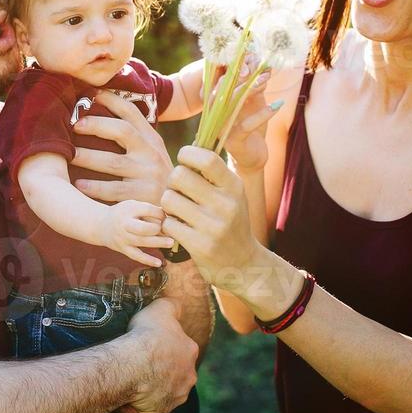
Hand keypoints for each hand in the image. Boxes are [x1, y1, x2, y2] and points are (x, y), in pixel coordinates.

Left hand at [70, 90, 172, 204]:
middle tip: (75, 125)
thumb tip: (101, 120)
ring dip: (88, 157)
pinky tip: (79, 185)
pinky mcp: (144, 196)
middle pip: (123, 131)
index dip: (112, 100)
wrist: (179, 209)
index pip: (132, 113)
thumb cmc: (155, 180)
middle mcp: (152, 153)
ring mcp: (149, 175)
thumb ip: (135, 139)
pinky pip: (114, 190)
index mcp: (151, 139)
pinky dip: (95, 187)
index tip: (92, 93)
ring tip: (69, 155)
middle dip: (97, 125)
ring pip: (113, 162)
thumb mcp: (152, 155)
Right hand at [99, 200, 174, 266]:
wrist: (101, 224)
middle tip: (170, 229)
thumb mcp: (133, 205)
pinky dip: (148, 260)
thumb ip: (150, 210)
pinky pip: (136, 256)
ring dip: (158, 242)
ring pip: (142, 242)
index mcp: (129, 209)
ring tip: (171, 242)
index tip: (167, 216)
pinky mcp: (123, 249)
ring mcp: (123, 238)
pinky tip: (159, 263)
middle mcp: (125, 224)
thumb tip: (171, 216)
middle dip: (158, 229)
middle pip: (144, 228)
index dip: (160, 213)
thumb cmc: (123, 213)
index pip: (148, 210)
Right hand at [119, 298, 197, 412]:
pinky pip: (153, 403)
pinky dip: (144, 399)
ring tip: (136, 377)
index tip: (150, 343)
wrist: (131, 366)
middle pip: (177, 370)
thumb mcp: (160, 308)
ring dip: (156, 384)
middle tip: (142, 362)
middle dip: (163, 367)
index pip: (181, 346)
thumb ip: (172, 305)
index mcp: (190, 350)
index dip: (164, 344)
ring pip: (167, 388)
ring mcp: (177, 394)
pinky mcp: (163, 408)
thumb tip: (178, 304)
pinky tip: (131, 390)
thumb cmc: (146, 336)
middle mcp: (189, 375)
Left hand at [160, 146, 260, 278]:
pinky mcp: (200, 245)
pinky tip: (180, 228)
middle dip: (172, 181)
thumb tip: (188, 148)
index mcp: (234, 186)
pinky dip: (169, 225)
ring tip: (178, 210)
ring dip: (168, 204)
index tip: (184, 161)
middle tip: (178, 191)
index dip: (187, 154)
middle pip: (179, 176)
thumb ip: (214, 174)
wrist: (243, 264)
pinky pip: (168, 224)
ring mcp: (213, 226)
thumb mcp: (232, 195)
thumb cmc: (231, 222)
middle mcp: (226, 204)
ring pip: (169, 199)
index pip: (206, 159)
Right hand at [221, 68, 280, 173]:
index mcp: (218, 102)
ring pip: (232, 104)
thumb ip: (255, 87)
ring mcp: (222, 128)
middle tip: (259, 66)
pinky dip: (263, 114)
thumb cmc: (252, 128)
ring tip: (266, 80)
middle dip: (241, 75)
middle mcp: (216, 114)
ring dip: (250, 90)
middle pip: (224, 88)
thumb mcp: (253, 103)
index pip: (221, 79)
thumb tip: (264, 66)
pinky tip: (277, 105)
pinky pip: (247, 125)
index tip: (251, 56)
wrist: (253, 158)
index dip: (234, 66)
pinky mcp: (233, 141)